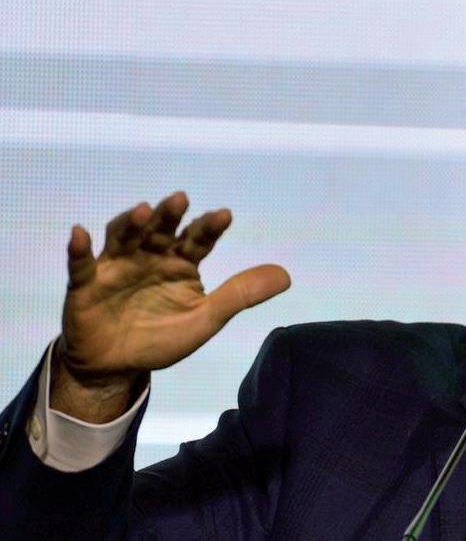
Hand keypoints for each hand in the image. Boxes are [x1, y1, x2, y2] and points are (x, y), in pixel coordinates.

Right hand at [51, 192, 290, 421]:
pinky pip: (80, 264)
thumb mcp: (206, 319)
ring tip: (140, 212)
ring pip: (122, 238)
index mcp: (181, 263)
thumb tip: (286, 276)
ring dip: (129, 224)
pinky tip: (78, 233)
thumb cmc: (162, 337)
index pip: (198, 239)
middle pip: (159, 230)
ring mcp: (117, 267)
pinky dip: (78, 249)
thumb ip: (240, 295)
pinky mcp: (86, 284)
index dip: (209, 227)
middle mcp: (149, 257)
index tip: (224, 215)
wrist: (119, 367)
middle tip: (180, 200)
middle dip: (168, 215)